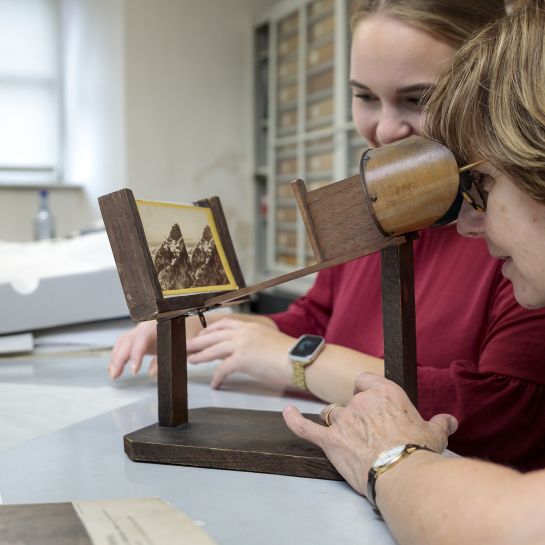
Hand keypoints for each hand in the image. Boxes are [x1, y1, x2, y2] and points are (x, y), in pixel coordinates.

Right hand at [108, 316, 203, 378]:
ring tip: (114, 375)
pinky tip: (114, 368)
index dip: (135, 355)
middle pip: (127, 341)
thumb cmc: (188, 329)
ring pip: (123, 342)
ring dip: (116, 358)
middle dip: (119, 358)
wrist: (190, 317)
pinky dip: (118, 355)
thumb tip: (151, 373)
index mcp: (156, 326)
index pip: (141, 340)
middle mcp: (145, 326)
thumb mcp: (183, 344)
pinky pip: (124, 344)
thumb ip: (167, 358)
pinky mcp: (139, 336)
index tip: (134, 371)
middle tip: (115, 376)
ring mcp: (140, 330)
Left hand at [186, 318, 294, 388]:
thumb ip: (255, 342)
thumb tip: (244, 352)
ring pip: (213, 349)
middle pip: (214, 335)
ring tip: (191, 361)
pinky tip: (215, 383)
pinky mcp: (242, 359)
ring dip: (200, 356)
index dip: (211, 329)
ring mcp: (242, 344)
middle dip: (199, 341)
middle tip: (188, 346)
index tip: (203, 334)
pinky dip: (217, 377)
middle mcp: (244, 332)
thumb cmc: (291, 354)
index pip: (225, 324)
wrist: (300, 360)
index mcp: (252, 326)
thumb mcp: (270, 341)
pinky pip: (223, 369)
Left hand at [283, 373, 457, 495]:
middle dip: (356, 414)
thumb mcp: (434, 434)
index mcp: (384, 393)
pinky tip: (286, 413)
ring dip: (336, 421)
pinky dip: (293, 420)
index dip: (366, 389)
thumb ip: (440, 423)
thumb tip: (451, 420)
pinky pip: (306, 427)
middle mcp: (360, 402)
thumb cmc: (419, 451)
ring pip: (331, 412)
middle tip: (369, 434)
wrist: (404, 472)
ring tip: (347, 435)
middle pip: (349, 400)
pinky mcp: (330, 440)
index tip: (370, 398)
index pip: (365, 380)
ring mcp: (343, 420)